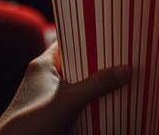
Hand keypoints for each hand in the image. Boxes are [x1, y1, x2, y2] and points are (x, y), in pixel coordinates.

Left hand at [0, 42, 130, 134]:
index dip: (85, 38)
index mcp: (43, 65)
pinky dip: (87, 100)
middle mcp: (44, 77)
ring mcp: (47, 95)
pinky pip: (74, 100)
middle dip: (95, 63)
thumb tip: (126, 70)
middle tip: (119, 58)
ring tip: (117, 78)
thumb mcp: (70, 99)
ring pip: (76, 83)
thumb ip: (98, 84)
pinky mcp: (52, 112)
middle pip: (75, 63)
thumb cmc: (31, 121)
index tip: (106, 36)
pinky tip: (104, 102)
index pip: (67, 42)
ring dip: (93, 83)